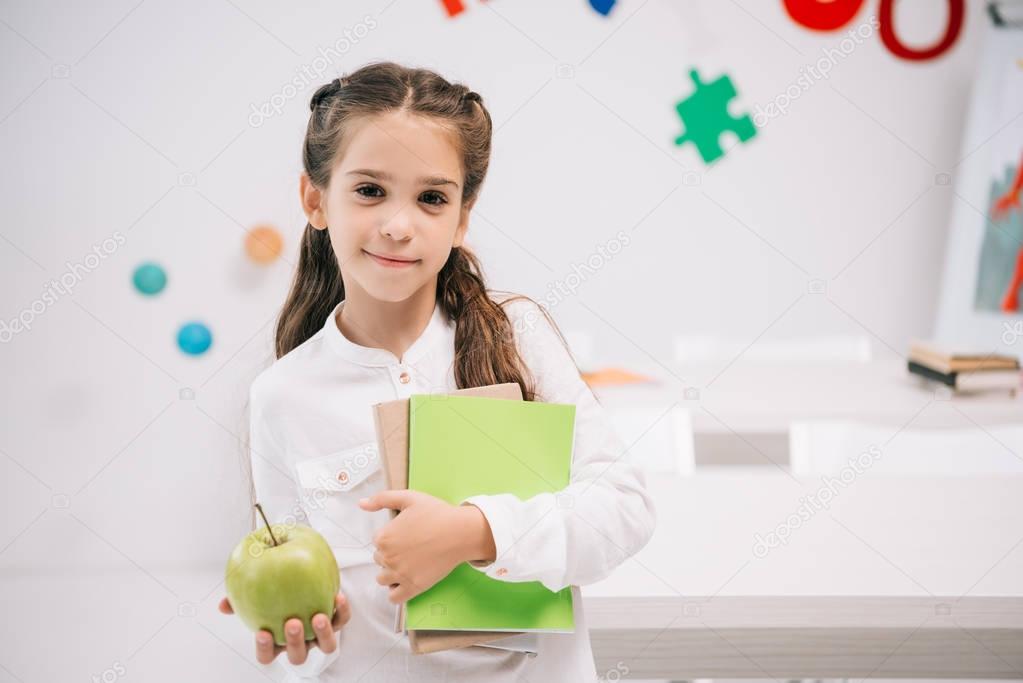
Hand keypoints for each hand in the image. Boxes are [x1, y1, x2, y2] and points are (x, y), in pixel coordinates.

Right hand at [218, 592, 350, 665]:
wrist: (304, 573)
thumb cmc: (275, 589)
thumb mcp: (255, 592)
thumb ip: (239, 599)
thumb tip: (223, 605)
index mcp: (277, 640)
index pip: (267, 655)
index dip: (266, 649)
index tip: (263, 633)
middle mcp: (300, 641)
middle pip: (297, 654)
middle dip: (295, 641)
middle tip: (292, 623)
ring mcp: (319, 634)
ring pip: (325, 646)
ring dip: (322, 634)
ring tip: (318, 617)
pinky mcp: (336, 620)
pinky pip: (342, 620)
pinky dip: (342, 611)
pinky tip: (337, 596)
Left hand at [358, 490, 495, 603]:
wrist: (460, 532)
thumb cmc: (437, 513)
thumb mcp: (409, 497)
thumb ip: (382, 498)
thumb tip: (361, 504)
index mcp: (384, 537)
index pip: (377, 542)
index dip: (391, 537)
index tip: (406, 534)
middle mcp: (388, 558)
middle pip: (379, 560)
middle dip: (391, 555)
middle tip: (411, 547)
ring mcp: (400, 575)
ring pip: (383, 579)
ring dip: (392, 573)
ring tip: (409, 564)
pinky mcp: (413, 587)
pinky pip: (394, 598)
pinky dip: (397, 592)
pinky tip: (407, 580)